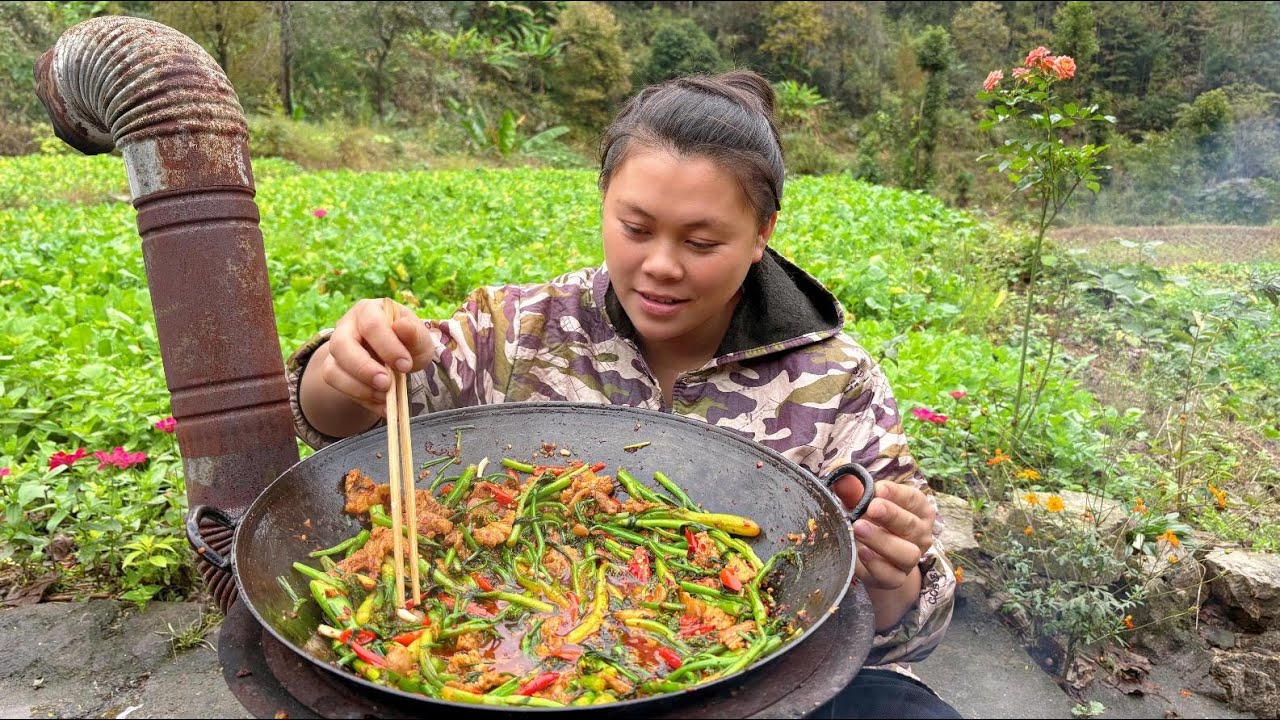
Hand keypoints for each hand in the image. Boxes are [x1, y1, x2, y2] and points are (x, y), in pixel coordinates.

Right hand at [314, 298, 436, 416]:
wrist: (396, 358)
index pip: (372, 324)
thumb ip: (414, 333)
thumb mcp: (419, 337)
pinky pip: (338, 388)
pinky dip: (362, 400)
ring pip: (332, 370)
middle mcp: (346, 327)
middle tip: (386, 384)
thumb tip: (401, 326)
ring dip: (359, 388)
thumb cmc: (407, 342)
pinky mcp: (334, 372)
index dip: (387, 346)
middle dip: (364, 369)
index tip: (405, 366)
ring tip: (386, 397)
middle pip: (341, 345)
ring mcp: (336, 351)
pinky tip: (382, 406)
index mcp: (368, 311)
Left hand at [832, 474, 934, 590]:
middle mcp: (920, 535)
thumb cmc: (871, 522)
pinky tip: (861, 553)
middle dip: (891, 515)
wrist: (872, 560)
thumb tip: (842, 479)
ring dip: (882, 541)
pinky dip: (876, 565)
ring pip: (907, 554)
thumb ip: (855, 492)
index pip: (914, 499)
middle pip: (911, 525)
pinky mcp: (896, 579)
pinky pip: (892, 576)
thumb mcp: (863, 505)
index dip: (897, 493)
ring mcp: (910, 559)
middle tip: (870, 507)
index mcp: (918, 511)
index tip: (878, 489)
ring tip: (859, 529)